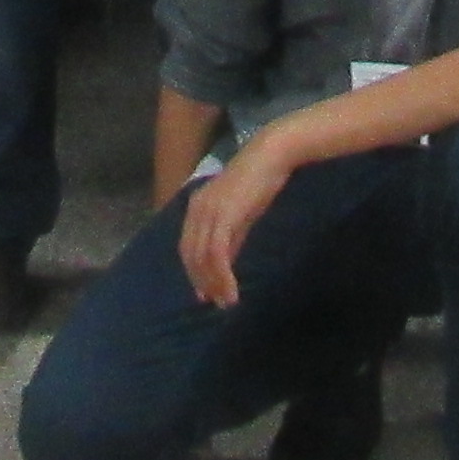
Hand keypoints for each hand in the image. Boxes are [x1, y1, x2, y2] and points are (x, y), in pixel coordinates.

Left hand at [177, 133, 291, 306]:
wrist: (270, 157)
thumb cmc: (258, 182)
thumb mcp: (240, 215)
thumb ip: (230, 238)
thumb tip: (224, 265)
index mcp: (196, 207)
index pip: (187, 247)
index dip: (194, 272)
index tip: (205, 294)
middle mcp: (196, 210)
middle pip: (191, 255)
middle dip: (202, 282)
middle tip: (217, 302)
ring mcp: (208, 212)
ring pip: (202, 258)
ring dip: (213, 283)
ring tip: (227, 301)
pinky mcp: (223, 217)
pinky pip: (217, 254)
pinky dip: (222, 275)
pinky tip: (232, 289)